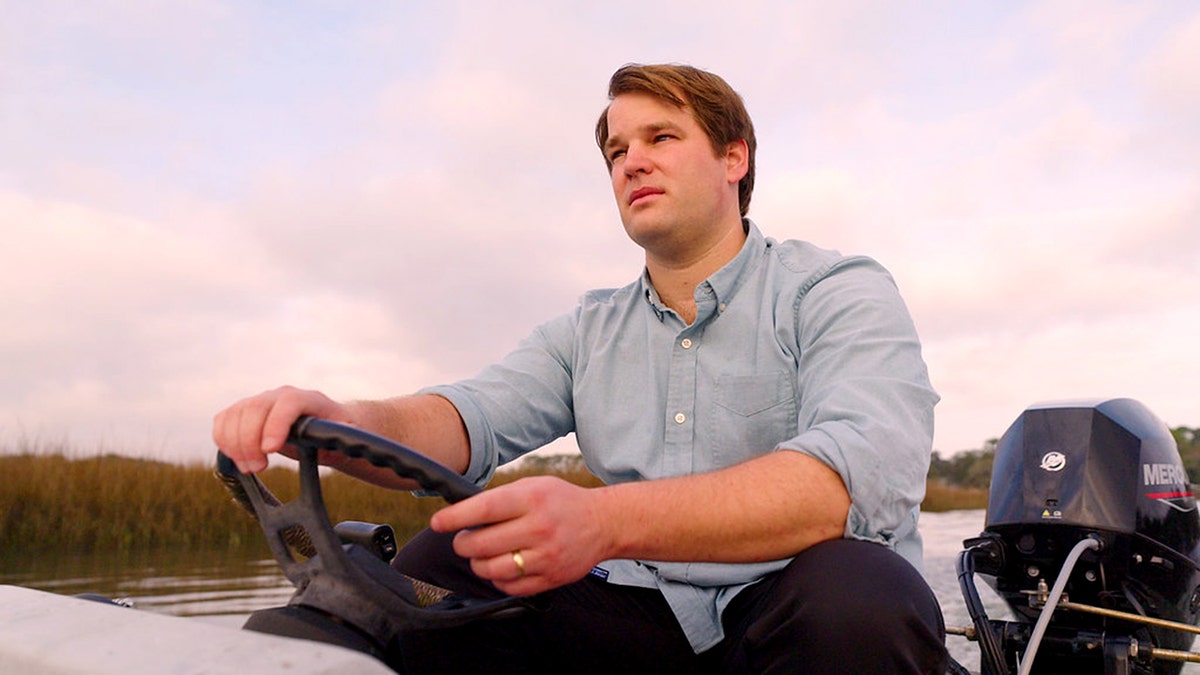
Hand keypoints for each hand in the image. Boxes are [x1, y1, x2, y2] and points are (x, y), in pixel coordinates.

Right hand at [212, 385, 352, 473]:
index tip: (270, 450)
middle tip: (258, 468)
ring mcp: (257, 401)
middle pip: (255, 409)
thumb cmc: (333, 428)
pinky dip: (223, 441)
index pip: (287, 403)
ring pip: (234, 415)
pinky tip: (236, 458)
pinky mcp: (241, 412)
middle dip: (251, 442)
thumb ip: (344, 433)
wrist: (320, 421)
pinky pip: (222, 421)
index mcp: (305, 398)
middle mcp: (277, 395)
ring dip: (235, 445)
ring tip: (250, 468)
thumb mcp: (344, 432)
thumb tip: (342, 435)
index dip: (275, 424)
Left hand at [430, 476, 611, 595]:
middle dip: (463, 544)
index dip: (455, 518)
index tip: (438, 523)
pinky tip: (502, 566)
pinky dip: (497, 579)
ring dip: (478, 564)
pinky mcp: (550, 579)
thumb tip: (461, 513)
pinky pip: (509, 587)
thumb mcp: (533, 486)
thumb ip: (500, 498)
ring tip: (482, 554)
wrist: (602, 523)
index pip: (484, 509)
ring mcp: (545, 557)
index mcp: (532, 499)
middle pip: (482, 545)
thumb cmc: (562, 502)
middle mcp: (538, 528)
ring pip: (492, 570)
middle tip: (464, 540)